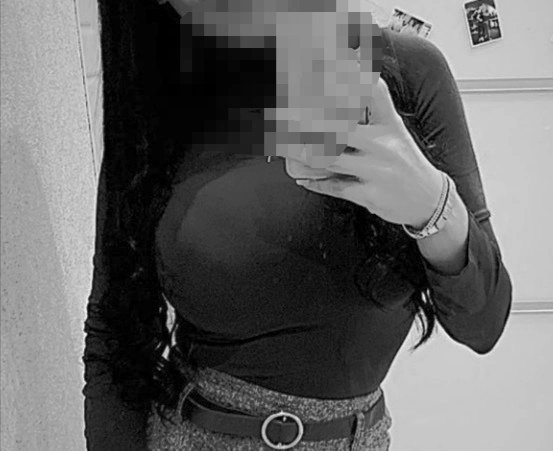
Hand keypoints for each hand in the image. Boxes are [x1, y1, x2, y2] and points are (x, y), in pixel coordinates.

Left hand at [295, 77, 443, 228]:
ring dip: (302, 154)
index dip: (347, 77)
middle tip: (282, 118)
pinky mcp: (370, 194)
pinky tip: (302, 178)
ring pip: (331, 159)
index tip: (318, 69)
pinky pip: (335, 187)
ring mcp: (377, 170)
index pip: (372, 92)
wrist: (429, 200)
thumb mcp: (394, 132)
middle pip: (339, 128)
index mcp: (390, 124)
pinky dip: (315, 182)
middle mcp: (384, 144)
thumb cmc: (405, 163)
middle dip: (306, 124)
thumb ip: (372, 111)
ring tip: (284, 147)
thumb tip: (344, 85)